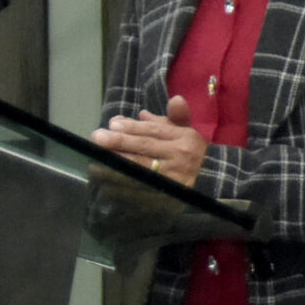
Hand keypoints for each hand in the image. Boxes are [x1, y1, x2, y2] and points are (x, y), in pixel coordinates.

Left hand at [96, 94, 211, 188]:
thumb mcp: (186, 132)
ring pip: (140, 166)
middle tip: (98, 136)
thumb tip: (145, 112)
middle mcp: (180, 156)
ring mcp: (173, 176)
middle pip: (145, 147)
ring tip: (96, 156)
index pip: (154, 131)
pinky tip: (107, 175)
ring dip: (117, 161)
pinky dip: (121, 181)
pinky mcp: (166, 193)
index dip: (133, 127)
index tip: (112, 124)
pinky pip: (140, 185)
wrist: (208, 180)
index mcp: (185, 138)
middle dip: (120, 141)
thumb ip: (172, 117)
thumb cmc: (190, 152)